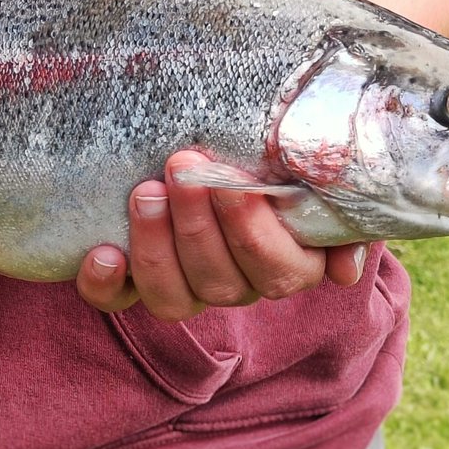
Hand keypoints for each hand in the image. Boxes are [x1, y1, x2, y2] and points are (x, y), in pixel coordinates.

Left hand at [76, 151, 367, 321]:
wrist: (216, 147)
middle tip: (181, 166)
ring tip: (145, 193)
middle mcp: (236, 285)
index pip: (278, 271)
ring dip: (156, 248)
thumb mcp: (316, 170)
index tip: (233, 183)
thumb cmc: (276, 155)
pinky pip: (118, 301)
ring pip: (172, 297)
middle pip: (220, 281)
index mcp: (287, 264)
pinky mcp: (133, 282)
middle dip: (197, 224)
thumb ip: (338, 208)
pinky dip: (106, 285)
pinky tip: (102, 252)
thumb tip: (345, 271)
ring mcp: (185, 288)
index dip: (253, 232)